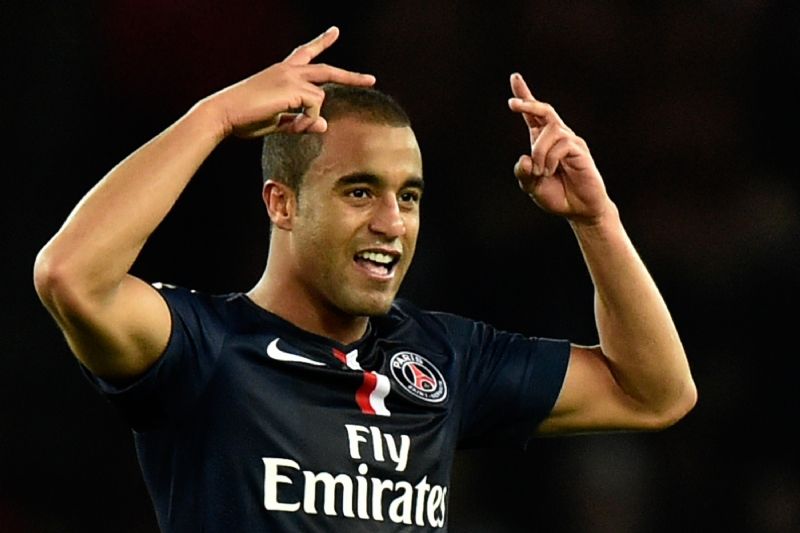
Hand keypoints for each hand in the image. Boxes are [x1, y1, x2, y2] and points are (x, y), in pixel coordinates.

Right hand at [209, 26, 375, 137]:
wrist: (223, 113)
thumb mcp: (278, 120)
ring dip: (310, 118)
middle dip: (351, 76)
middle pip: (327, 70)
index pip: (305, 53)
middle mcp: (288, 70)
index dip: (321, 42)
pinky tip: (293, 125)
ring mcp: (291, 77)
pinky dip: (307, 122)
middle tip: (371, 79)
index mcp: (282, 72)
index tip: (334, 32)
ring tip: (294, 128)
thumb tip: (324, 125)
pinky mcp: (293, 88)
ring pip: (320, 97)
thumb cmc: (244, 118)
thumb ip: (301, 122)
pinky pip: (314, 108)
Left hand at [508, 72, 609, 222]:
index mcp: (542, 142)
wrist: (579, 210)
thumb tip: (525, 158)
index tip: (515, 77)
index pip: (533, 115)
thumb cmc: (556, 196)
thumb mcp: (531, 186)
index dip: (524, 95)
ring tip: (541, 172)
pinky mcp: (580, 150)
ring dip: (539, 152)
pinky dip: (550, 158)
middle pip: (544, 111)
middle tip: (512, 104)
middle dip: (527, 103)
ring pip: (550, 131)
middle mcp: (557, 136)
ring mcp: (570, 141)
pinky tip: (550, 171)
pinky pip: (561, 144)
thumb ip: (523, 173)